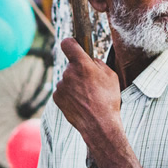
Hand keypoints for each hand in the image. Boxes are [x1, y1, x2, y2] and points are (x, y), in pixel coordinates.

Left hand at [51, 39, 123, 153]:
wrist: (99, 124)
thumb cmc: (108, 99)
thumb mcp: (111, 75)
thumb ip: (97, 63)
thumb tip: (90, 60)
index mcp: (81, 64)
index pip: (67, 43)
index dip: (71, 43)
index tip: (74, 46)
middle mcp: (68, 72)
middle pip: (71, 65)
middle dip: (79, 71)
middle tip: (91, 83)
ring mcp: (60, 85)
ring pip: (67, 79)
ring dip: (74, 84)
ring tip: (88, 97)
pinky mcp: (56, 97)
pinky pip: (63, 91)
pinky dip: (69, 95)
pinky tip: (80, 103)